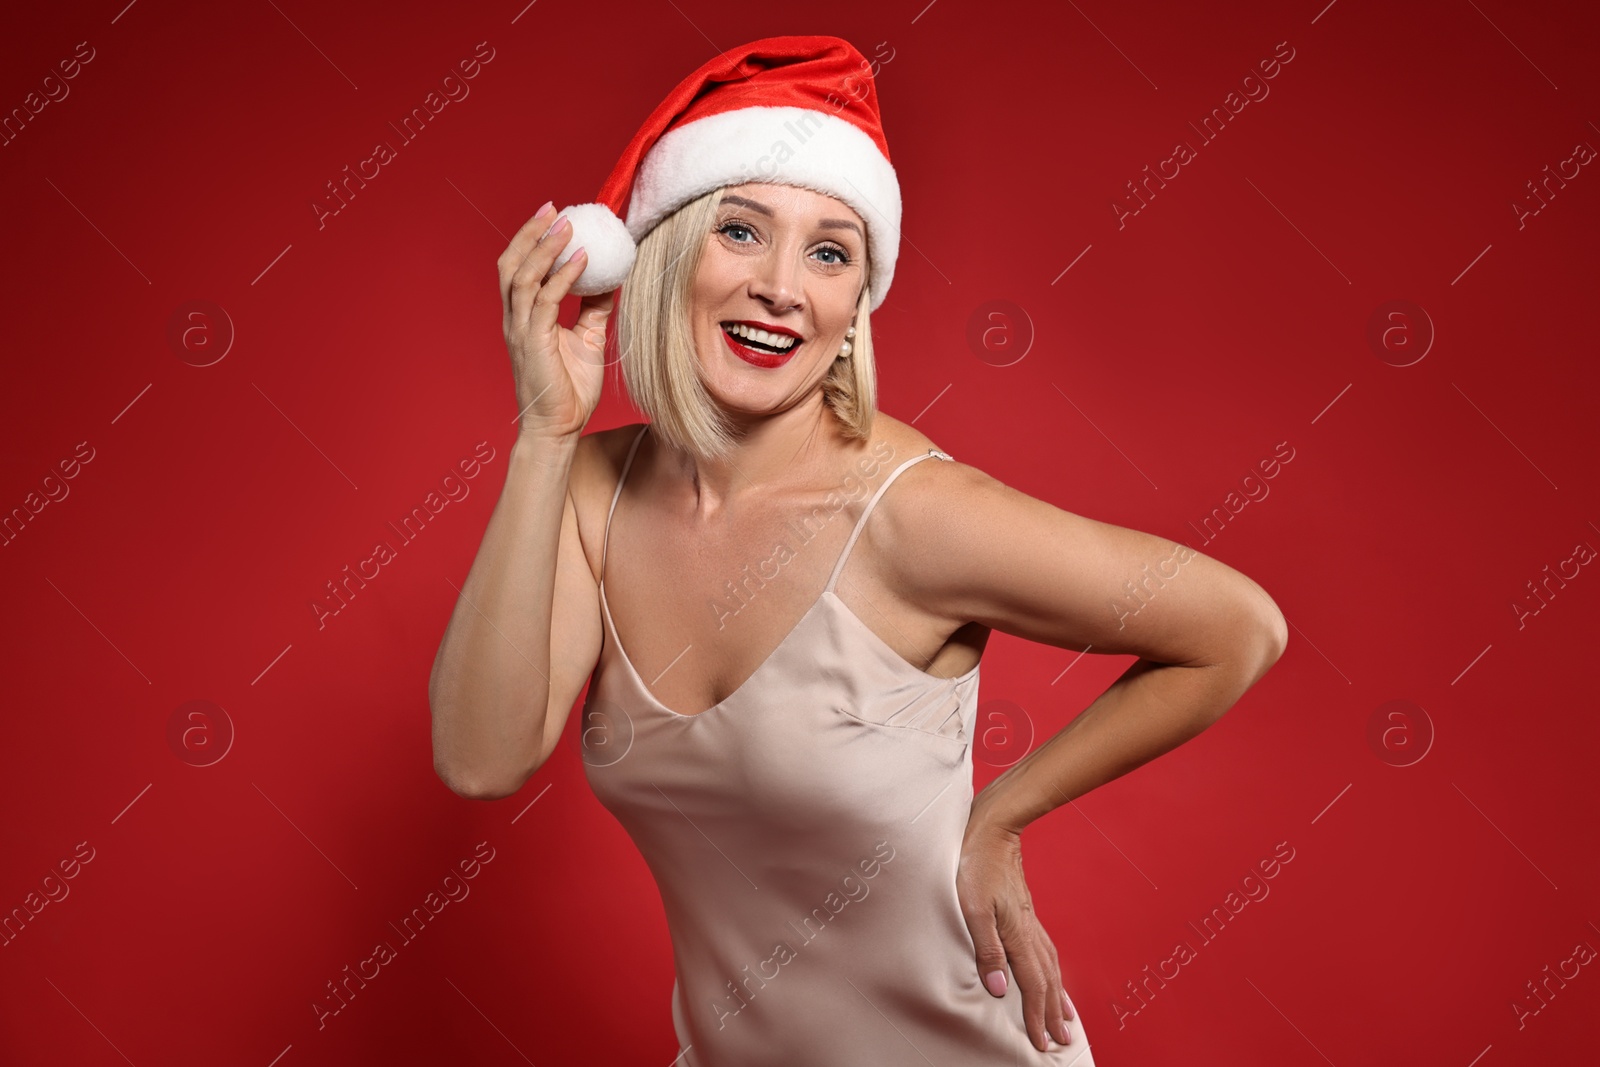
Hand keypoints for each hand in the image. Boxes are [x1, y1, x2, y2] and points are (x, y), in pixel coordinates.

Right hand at [498, 203, 615, 439]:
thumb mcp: (587, 338)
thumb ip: (593, 308)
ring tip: (567, 226)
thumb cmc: (569, 389)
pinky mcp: (533, 342)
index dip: (530, 239)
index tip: (552, 214)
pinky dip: (563, 277)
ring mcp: (521, 330)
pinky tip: (582, 260)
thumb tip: (609, 280)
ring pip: (522, 276)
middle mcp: (516, 319)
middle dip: (529, 233)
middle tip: (553, 208)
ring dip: (545, 247)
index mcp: (523, 317)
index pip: (518, 268)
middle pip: (510, 263)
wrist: (559, 427)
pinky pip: (545, 301)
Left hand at [957, 815, 1074, 1051]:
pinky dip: (1053, 970)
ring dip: (1058, 994)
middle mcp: (1029, 931)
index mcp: (1018, 934)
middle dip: (1054, 1013)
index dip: (1037, 1016)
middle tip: (1063, 1041)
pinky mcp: (1025, 911)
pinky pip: (1046, 950)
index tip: (1043, 1042)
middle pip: (1048, 981)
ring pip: (1051, 966)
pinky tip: (1051, 972)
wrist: (992, 829)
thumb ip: (986, 948)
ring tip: (1067, 1016)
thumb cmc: (976, 866)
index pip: (1033, 985)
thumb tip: (998, 988)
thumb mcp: (972, 907)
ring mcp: (1029, 920)